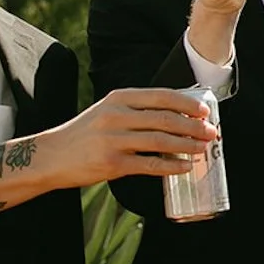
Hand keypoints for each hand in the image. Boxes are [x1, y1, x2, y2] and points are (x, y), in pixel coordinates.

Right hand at [31, 88, 218, 186]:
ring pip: (160, 141)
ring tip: (203, 149)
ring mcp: (113, 140)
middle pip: (165, 119)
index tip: (205, 112)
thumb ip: (136, 110)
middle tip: (211, 133)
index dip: (187, 103)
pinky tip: (185, 166)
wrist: (51, 156)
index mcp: (118, 98)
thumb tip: (177, 117)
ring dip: (186, 145)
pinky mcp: (112, 163)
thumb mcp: (108, 111)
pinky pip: (150, 165)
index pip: (161, 96)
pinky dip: (171, 166)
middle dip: (193, 126)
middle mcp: (116, 116)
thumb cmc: (86, 134)